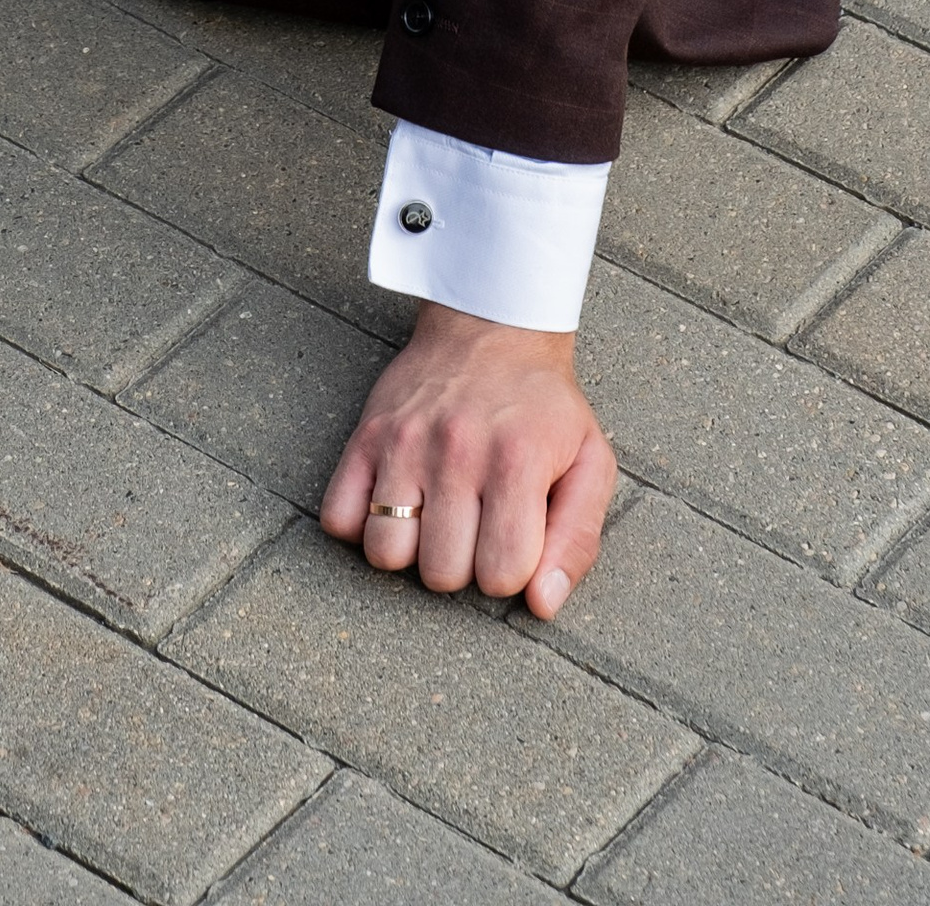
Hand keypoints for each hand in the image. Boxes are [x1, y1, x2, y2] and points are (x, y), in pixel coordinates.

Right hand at [319, 304, 617, 619]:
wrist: (491, 324)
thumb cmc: (544, 405)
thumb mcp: (590, 463)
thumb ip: (578, 540)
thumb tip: (541, 605)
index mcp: (517, 463)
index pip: (501, 576)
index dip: (510, 571)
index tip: (514, 538)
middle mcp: (457, 453)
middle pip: (441, 575)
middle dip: (462, 565)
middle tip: (475, 524)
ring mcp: (404, 444)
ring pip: (385, 554)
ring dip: (411, 551)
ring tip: (435, 518)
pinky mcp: (366, 435)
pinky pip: (339, 518)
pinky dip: (361, 525)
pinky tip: (396, 504)